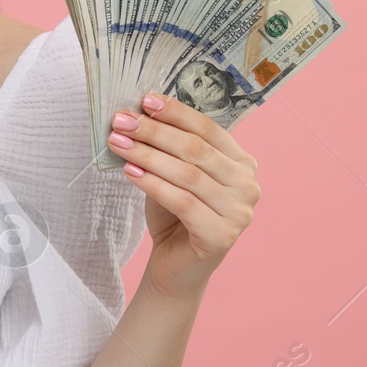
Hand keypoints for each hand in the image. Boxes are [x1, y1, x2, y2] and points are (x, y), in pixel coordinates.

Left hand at [107, 92, 260, 300]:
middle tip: (122, 121)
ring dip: (147, 155)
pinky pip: (182, 202)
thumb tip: (140, 112)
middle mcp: (248, 186)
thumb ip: (169, 147)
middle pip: (196, 149)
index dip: (176, 112)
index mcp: (242, 163)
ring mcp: (240, 213)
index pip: (208, 129)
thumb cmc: (174, 215)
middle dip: (155, 131)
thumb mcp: (172, 173)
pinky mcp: (222, 236)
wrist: (176, 266)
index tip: (144, 100)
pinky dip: (153, 184)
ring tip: (118, 143)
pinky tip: (130, 172)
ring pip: (187, 174)